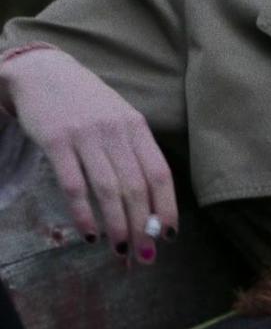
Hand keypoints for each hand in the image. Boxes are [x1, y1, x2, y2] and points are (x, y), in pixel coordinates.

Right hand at [0, 49, 177, 262]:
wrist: (43, 73)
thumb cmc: (88, 103)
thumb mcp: (120, 119)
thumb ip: (134, 154)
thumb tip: (150, 203)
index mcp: (137, 127)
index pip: (160, 173)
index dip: (167, 207)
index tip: (169, 235)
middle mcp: (116, 132)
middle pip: (136, 188)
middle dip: (143, 227)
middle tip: (145, 255)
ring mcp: (86, 136)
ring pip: (108, 190)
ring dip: (118, 225)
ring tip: (122, 250)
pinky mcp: (55, 142)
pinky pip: (74, 186)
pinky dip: (84, 214)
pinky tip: (91, 234)